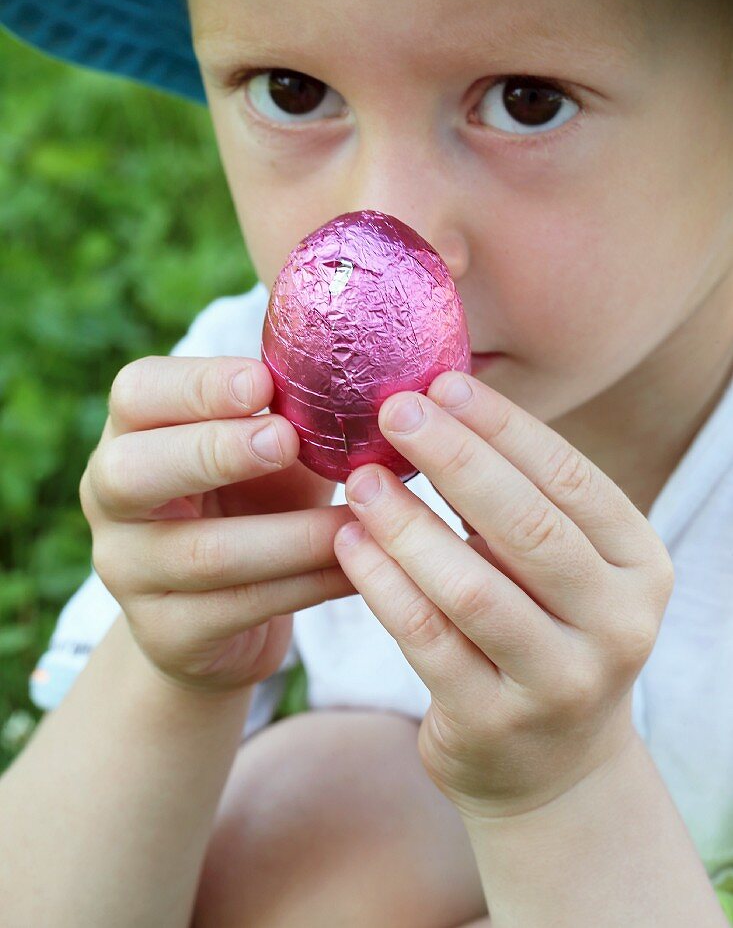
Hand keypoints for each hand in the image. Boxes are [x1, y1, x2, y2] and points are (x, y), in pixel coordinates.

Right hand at [79, 356, 356, 695]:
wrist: (224, 618)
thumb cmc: (255, 502)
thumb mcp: (268, 449)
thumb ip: (291, 410)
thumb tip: (360, 357)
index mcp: (131, 434)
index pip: (137, 395)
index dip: (196, 386)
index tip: (262, 381)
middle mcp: (111, 500)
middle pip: (133, 472)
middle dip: (213, 451)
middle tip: (285, 439)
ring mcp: (130, 572)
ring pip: (205, 554)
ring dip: (293, 533)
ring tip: (362, 513)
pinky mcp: (168, 634)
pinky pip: (241, 608)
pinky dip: (308, 585)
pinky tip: (357, 568)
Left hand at [333, 371, 673, 819]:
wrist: (550, 762)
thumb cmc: (541, 628)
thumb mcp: (558, 566)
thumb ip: (517, 499)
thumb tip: (436, 402)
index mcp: (638, 564)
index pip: (569, 478)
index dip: (501, 426)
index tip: (441, 384)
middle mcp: (618, 624)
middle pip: (528, 526)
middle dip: (454, 459)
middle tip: (393, 411)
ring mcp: (561, 682)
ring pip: (472, 589)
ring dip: (407, 524)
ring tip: (359, 478)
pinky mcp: (496, 722)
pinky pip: (428, 640)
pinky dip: (382, 585)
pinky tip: (347, 543)